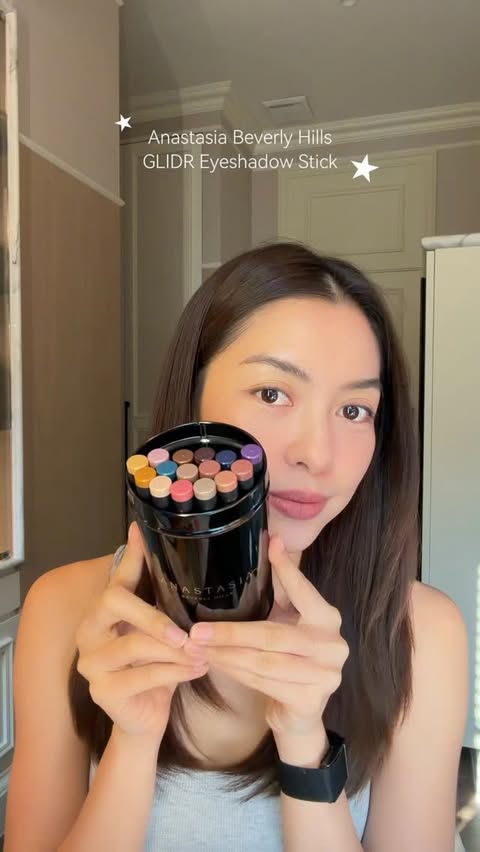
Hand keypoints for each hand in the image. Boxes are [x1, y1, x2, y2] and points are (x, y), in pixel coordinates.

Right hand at [75, 522, 209, 744]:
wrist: (146, 719)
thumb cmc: (156, 667)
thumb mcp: (162, 631)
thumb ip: (163, 600)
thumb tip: (175, 561)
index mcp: (102, 612)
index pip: (116, 577)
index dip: (131, 556)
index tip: (140, 531)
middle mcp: (88, 632)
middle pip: (115, 601)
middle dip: (154, 615)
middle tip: (186, 632)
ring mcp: (91, 663)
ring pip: (134, 644)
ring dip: (175, 650)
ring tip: (202, 654)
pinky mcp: (102, 691)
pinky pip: (143, 676)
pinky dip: (176, 673)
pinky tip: (198, 670)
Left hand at [188, 534, 349, 737]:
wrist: (300, 709)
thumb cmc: (291, 654)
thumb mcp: (290, 617)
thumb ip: (285, 584)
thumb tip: (274, 539)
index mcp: (328, 619)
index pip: (304, 591)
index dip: (287, 569)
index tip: (271, 545)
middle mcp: (332, 646)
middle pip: (271, 635)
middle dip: (230, 633)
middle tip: (196, 631)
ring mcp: (325, 675)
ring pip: (262, 662)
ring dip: (226, 655)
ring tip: (198, 648)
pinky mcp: (310, 701)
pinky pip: (262, 683)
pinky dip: (235, 673)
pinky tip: (215, 664)